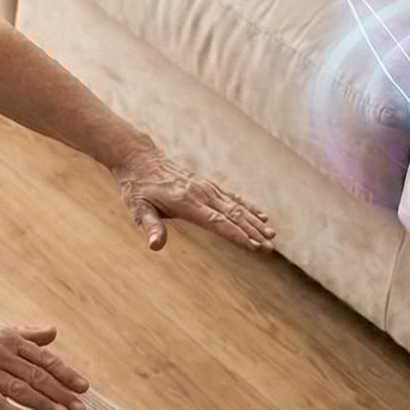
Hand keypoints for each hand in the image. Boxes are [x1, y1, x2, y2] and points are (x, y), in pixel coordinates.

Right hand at [0, 316, 89, 409]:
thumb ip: (26, 333)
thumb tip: (53, 332)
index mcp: (10, 340)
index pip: (45, 360)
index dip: (66, 374)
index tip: (83, 388)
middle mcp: (1, 354)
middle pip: (38, 376)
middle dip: (62, 394)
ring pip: (20, 388)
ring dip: (44, 403)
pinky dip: (10, 409)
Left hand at [115, 147, 275, 252]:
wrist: (140, 159)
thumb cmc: (137, 188)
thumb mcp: (138, 208)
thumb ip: (150, 226)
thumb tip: (156, 246)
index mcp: (186, 203)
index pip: (217, 222)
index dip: (237, 236)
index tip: (254, 247)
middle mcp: (201, 194)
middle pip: (233, 216)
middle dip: (252, 233)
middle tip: (270, 250)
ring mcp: (206, 188)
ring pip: (236, 207)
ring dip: (255, 222)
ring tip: (272, 236)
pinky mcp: (208, 186)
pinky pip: (232, 198)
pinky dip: (249, 207)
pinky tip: (262, 216)